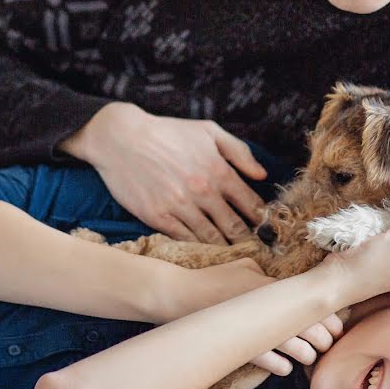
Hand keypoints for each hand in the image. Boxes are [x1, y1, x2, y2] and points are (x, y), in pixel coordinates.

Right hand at [61, 102, 267, 243]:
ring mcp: (180, 206)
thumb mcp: (208, 130)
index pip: (251, 204)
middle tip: (258, 252)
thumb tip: (262, 175)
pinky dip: (198, 249)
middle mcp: (203, 190)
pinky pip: (185, 240)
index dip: (263, 220)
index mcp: (219, 170)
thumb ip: (239, 151)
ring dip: (226, 249)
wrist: (121, 138)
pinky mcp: (158, 217)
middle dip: (249, 241)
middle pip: (235, 226)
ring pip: (212, 237)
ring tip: (236, 258)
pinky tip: (207, 254)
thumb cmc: (168, 132)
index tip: (268, 230)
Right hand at [187, 260, 343, 375]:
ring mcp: (255, 327)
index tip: (334, 324)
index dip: (330, 316)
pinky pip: (271, 362)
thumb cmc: (213, 279)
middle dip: (324, 338)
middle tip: (325, 343)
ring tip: (307, 356)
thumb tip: (286, 281)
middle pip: (312, 326)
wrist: (179, 295)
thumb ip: (268, 274)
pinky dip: (281, 366)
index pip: (313, 301)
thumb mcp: (245, 267)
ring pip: (297, 347)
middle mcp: (267, 306)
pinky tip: (285, 366)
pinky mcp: (241, 346)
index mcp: (272, 286)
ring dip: (306, 354)